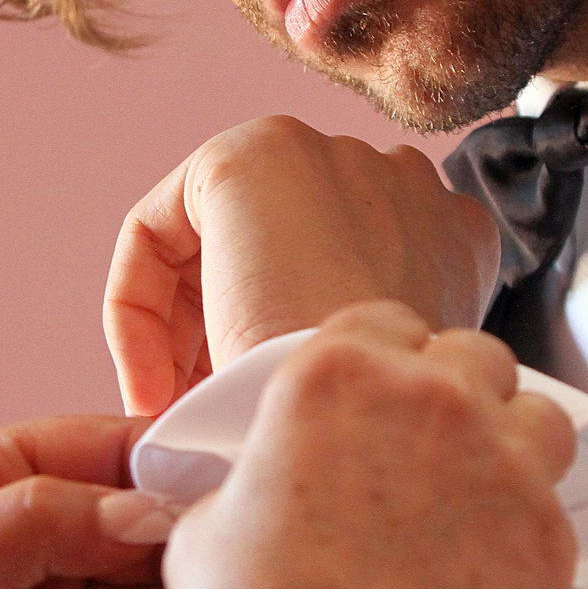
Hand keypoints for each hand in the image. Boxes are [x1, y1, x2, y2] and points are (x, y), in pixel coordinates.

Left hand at [105, 116, 500, 416]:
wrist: (358, 422)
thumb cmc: (371, 434)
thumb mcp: (385, 391)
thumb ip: (355, 347)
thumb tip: (279, 362)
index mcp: (451, 235)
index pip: (343, 274)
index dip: (282, 346)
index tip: (252, 416)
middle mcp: (399, 179)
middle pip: (276, 253)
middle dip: (223, 337)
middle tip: (198, 419)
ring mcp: (330, 155)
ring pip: (212, 245)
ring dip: (181, 333)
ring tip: (174, 412)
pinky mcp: (253, 154)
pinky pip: (158, 228)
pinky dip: (136, 309)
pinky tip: (153, 385)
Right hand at [163, 302, 576, 588]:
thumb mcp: (210, 522)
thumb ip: (249, 477)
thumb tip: (255, 491)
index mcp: (337, 373)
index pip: (384, 319)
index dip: (381, 355)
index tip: (376, 391)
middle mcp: (430, 396)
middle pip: (471, 353)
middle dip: (454, 387)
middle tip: (427, 442)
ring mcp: (501, 457)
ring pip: (536, 413)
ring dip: (510, 438)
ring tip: (479, 488)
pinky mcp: (550, 528)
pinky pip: (555, 502)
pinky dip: (528, 521)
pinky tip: (490, 562)